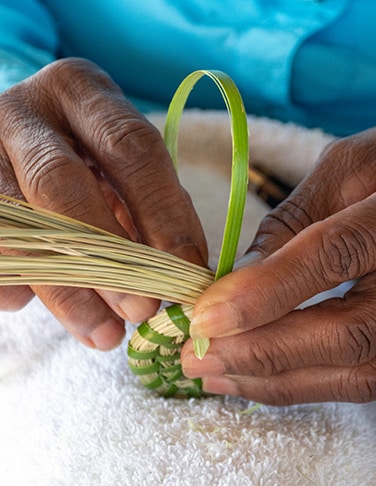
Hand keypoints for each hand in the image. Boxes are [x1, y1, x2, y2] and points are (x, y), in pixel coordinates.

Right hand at [0, 58, 206, 348]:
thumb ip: (149, 206)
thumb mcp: (122, 166)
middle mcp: (25, 110)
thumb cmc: (88, 156)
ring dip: (66, 289)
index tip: (188, 270)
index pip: (132, 147)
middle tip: (143, 310)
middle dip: (109, 256)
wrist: (21, 136)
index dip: (163, 212)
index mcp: (83, 91)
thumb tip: (182, 272)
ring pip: (18, 225)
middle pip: (63, 183)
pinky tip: (23, 304)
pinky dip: (7, 279)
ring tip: (104, 333)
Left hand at [181, 104, 375, 404]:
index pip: (341, 253)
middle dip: (264, 350)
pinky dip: (305, 385)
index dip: (268, 289)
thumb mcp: (351, 161)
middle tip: (195, 352)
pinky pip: (368, 378)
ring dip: (278, 380)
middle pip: (353, 332)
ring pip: (361, 371)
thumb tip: (236, 282)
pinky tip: (256, 378)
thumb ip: (296, 220)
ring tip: (212, 372)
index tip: (205, 312)